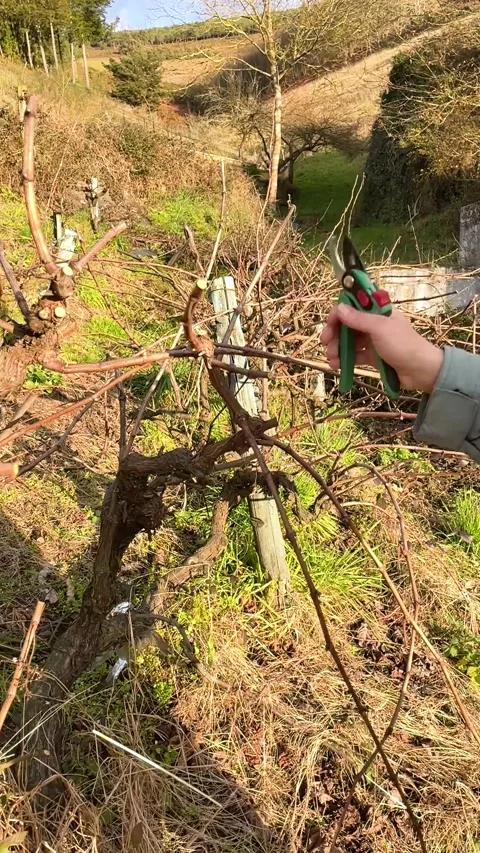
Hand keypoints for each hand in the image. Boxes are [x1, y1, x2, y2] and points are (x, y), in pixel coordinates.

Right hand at [320, 304, 442, 392]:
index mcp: (377, 311)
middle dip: (334, 334)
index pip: (352, 306)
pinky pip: (354, 355)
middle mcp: (373, 323)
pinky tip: (338, 366)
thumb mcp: (380, 329)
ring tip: (332, 360)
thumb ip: (358, 319)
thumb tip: (339, 308)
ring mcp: (372, 340)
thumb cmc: (403, 345)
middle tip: (325, 344)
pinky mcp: (372, 356)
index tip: (329, 325)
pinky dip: (344, 360)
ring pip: (348, 341)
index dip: (338, 314)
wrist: (420, 370)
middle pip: (346, 324)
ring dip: (337, 349)